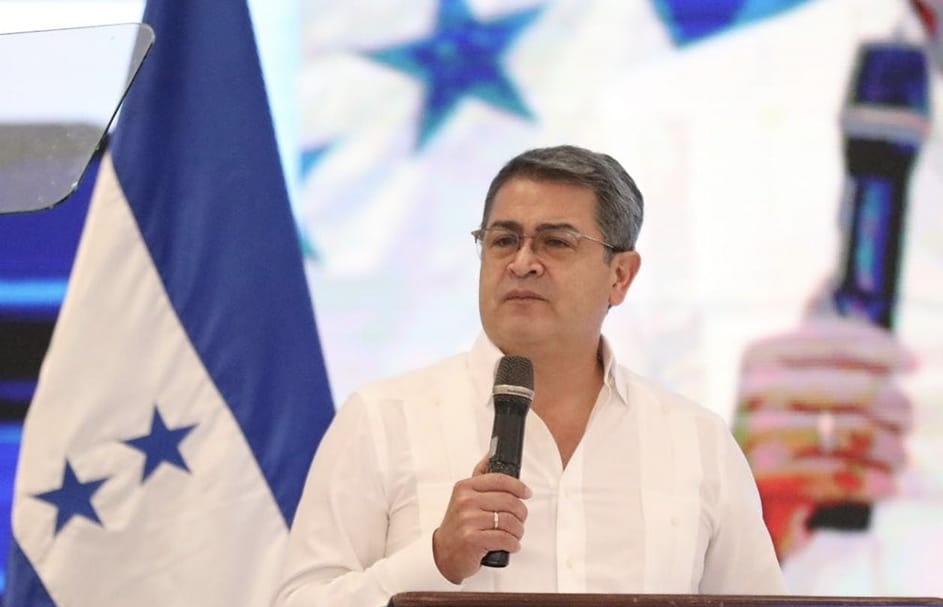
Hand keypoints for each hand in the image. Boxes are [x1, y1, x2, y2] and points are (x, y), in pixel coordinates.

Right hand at [432, 455, 531, 583]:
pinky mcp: (473, 540)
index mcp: (465, 488)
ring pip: (509, 521)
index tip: (526, 493)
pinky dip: (513, 543)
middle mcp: (465, 502)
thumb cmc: (457, 526)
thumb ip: (479, 477)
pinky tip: (511, 544)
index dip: (518, 486)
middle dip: (521, 513)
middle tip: (520, 519)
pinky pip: (504, 538)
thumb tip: (489, 455)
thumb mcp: (463, 497)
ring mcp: (468, 520)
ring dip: (518, 530)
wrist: (442, 554)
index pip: (499, 480)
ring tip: (514, 534)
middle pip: (509, 501)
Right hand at [733, 318, 914, 560]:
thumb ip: (805, 333)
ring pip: (858, 434)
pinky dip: (874, 483)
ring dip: (892, 449)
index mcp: (759, 355)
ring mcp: (759, 432)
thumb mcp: (774, 373)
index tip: (912, 362)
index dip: (884, 350)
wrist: (720, 482)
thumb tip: (830, 277)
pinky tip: (888, 484)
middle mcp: (755, 388)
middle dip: (896, 404)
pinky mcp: (767, 476)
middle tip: (907, 418)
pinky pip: (842, 476)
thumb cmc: (766, 421)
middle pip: (859, 389)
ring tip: (899, 456)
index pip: (838, 343)